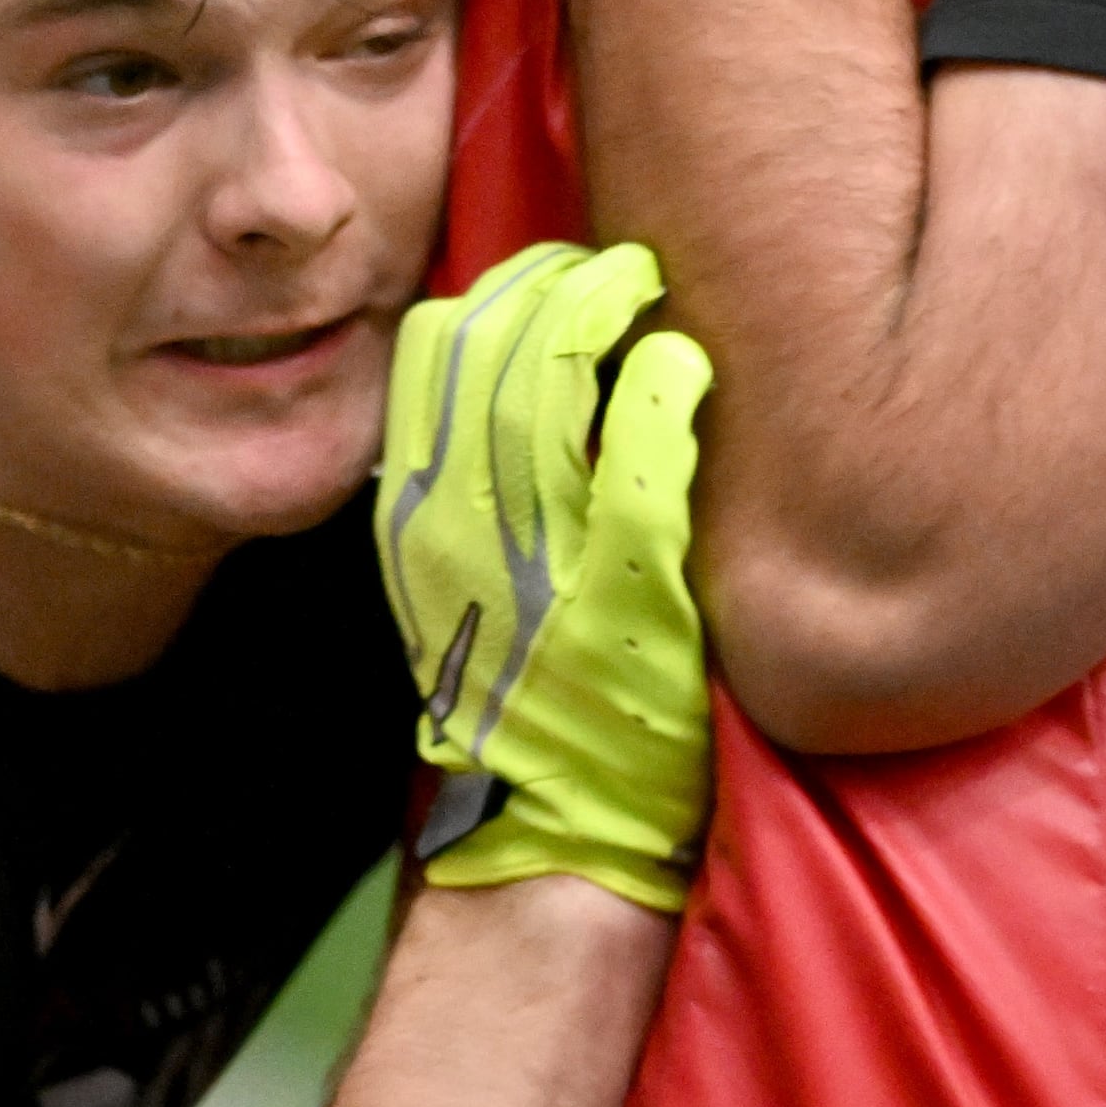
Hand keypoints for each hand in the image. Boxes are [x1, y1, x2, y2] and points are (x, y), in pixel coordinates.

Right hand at [377, 241, 715, 913]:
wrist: (552, 835)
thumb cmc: (525, 702)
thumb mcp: (459, 585)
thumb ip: (476, 488)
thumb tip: (524, 381)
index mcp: (416, 514)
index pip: (436, 351)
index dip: (501, 292)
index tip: (556, 277)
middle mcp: (462, 522)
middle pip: (494, 342)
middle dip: (560, 283)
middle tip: (621, 271)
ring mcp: (539, 552)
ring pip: (553, 380)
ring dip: (608, 313)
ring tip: (653, 294)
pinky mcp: (623, 589)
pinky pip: (639, 459)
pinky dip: (664, 396)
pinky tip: (688, 370)